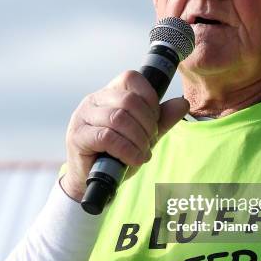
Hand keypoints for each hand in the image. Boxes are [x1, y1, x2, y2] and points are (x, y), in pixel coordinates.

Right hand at [60, 70, 188, 200]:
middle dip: (147, 124)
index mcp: (109, 94)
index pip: (132, 78)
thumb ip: (162, 119)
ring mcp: (82, 117)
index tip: (155, 120)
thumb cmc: (116, 155)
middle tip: (150, 141)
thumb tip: (183, 103)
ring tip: (142, 153)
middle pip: (129, 100)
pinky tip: (133, 160)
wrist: (93, 182)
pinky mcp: (77, 136)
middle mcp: (93, 100)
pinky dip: (127, 150)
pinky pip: (107, 137)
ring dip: (138, 139)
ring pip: (118, 118)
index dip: (149, 98)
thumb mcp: (144, 135)